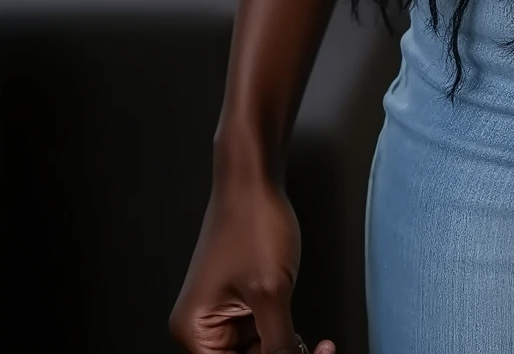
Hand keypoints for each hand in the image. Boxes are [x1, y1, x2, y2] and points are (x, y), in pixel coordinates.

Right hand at [170, 167, 336, 353]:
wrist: (255, 177)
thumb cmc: (251, 221)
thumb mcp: (271, 292)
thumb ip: (279, 344)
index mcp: (195, 330)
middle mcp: (202, 326)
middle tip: (317, 352)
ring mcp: (221, 312)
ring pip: (255, 352)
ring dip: (286, 351)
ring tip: (318, 347)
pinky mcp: (239, 300)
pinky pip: (260, 333)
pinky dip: (284, 337)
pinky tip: (306, 338)